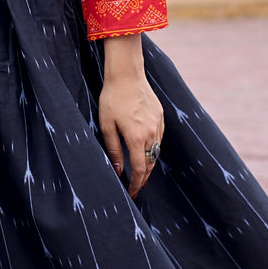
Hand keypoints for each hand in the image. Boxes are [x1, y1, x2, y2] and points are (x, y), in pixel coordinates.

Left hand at [98, 40, 163, 197]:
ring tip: (140, 173)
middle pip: (151, 164)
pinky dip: (153, 149)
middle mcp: (151, 133)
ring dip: (149, 164)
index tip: (132, 194)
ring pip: (156, 152)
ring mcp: (158, 124)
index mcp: (137, 138)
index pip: (140, 170)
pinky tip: (145, 151)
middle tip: (136, 188)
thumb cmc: (112, 99)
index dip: (136, 184)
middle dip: (144, 178)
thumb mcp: (106, 126)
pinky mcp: (161, 117)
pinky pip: (159, 138)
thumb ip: (113, 150)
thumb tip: (118, 171)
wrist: (127, 74)